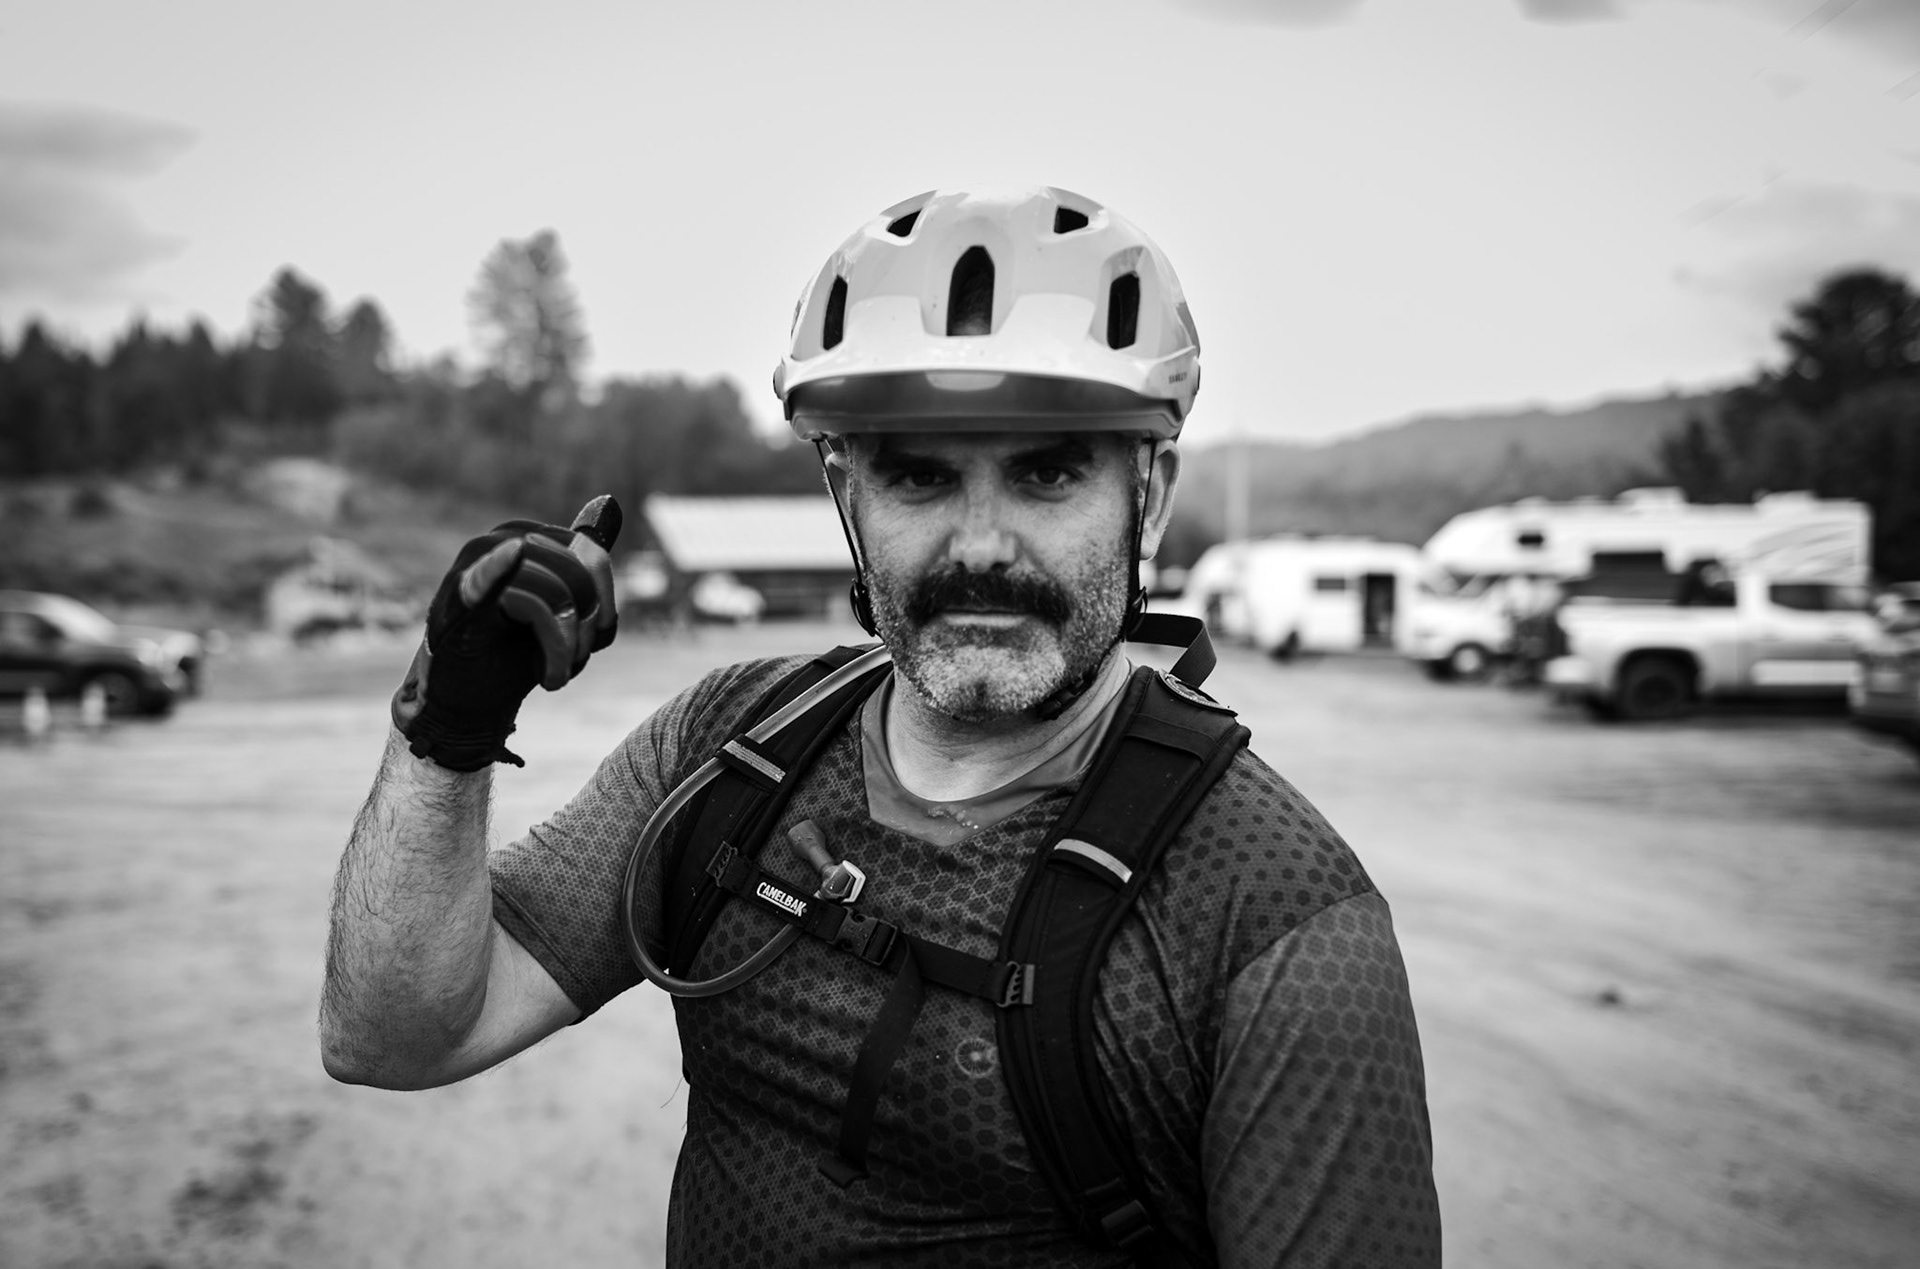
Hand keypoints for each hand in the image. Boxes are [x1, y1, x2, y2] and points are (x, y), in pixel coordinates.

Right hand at [392, 495, 621, 770]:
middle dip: (584, 631)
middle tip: (570, 664)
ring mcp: (474, 567)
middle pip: (575, 578)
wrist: (468, 704)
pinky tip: (511, 555)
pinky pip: (488, 580)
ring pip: (552, 597)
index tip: (595, 640)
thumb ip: (583, 562)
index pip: (591, 556)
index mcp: (526, 535)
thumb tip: (611, 503)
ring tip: (553, 677)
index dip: (604, 604)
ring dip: (563, 650)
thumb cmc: (513, 652)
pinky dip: (499, 569)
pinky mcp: (457, 602)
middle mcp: (499, 540)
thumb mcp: (561, 605)